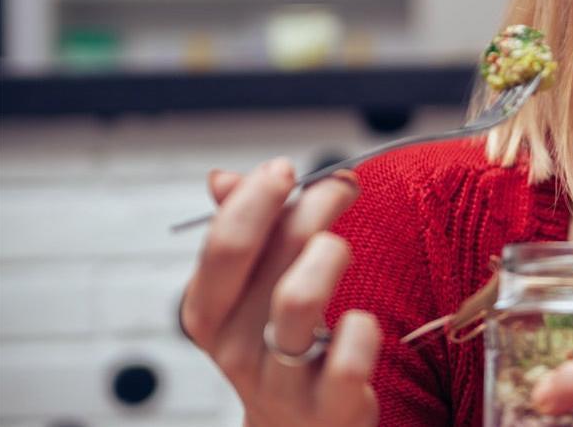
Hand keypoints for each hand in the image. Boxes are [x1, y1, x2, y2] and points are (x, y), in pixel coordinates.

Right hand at [179, 158, 379, 426]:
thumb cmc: (279, 345)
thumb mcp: (251, 292)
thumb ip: (246, 233)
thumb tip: (223, 178)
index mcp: (209, 312)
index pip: (224, 244)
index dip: (258, 197)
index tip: (287, 169)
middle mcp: (235, 348)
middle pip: (269, 259)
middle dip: (312, 208)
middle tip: (343, 187)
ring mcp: (280, 381)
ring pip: (297, 301)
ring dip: (330, 255)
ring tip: (343, 246)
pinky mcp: (330, 407)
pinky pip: (345, 360)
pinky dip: (361, 330)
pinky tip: (363, 321)